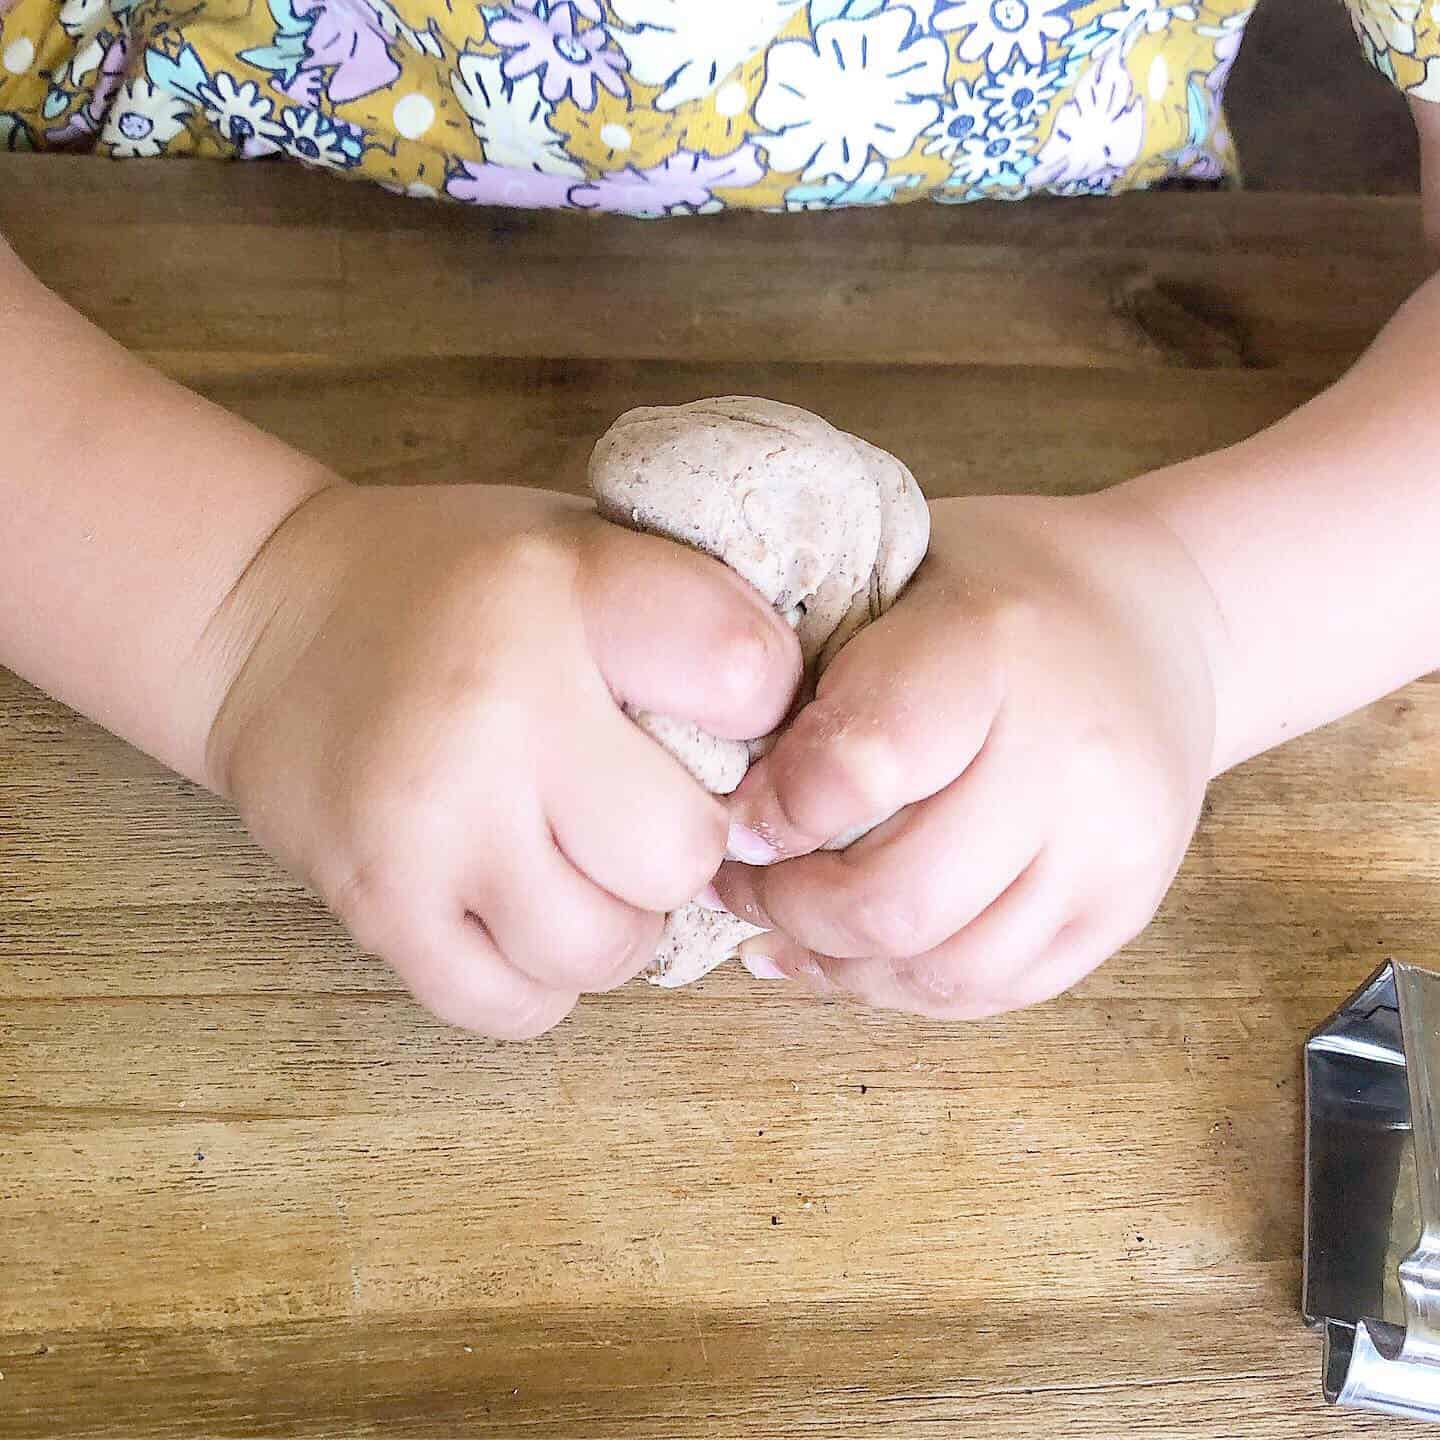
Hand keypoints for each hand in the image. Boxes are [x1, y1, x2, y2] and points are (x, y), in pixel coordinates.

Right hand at [204, 483, 799, 1036]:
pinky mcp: (376, 905)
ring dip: (617, 924)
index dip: (765, 710)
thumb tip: (806, 734)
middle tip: (646, 812)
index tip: (729, 717)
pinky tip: (521, 912)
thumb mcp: (579, 547)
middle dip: (685, 845)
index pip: (748, 678)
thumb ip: (687, 617)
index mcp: (564, 590)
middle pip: (683, 852)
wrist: (265, 622)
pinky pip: (516, 1007)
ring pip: (607, 951)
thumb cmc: (456, 585)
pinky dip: (540, 980)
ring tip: (579, 865)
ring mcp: (431, 820)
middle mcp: (499, 706)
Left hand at [715, 490, 1227, 1018]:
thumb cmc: (996, 589)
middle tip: (737, 881)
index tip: (730, 813)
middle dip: (789, 908)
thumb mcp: (896, 571)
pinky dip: (900, 987)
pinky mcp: (1127, 908)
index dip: (775, 810)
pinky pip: (991, 992)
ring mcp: (1113, 846)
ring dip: (838, 963)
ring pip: (943, 969)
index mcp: (994, 644)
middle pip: (898, 898)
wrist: (1159, 617)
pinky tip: (847, 953)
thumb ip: (815, 665)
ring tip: (781, 922)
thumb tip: (711, 786)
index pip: (864, 765)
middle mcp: (1072, 755)